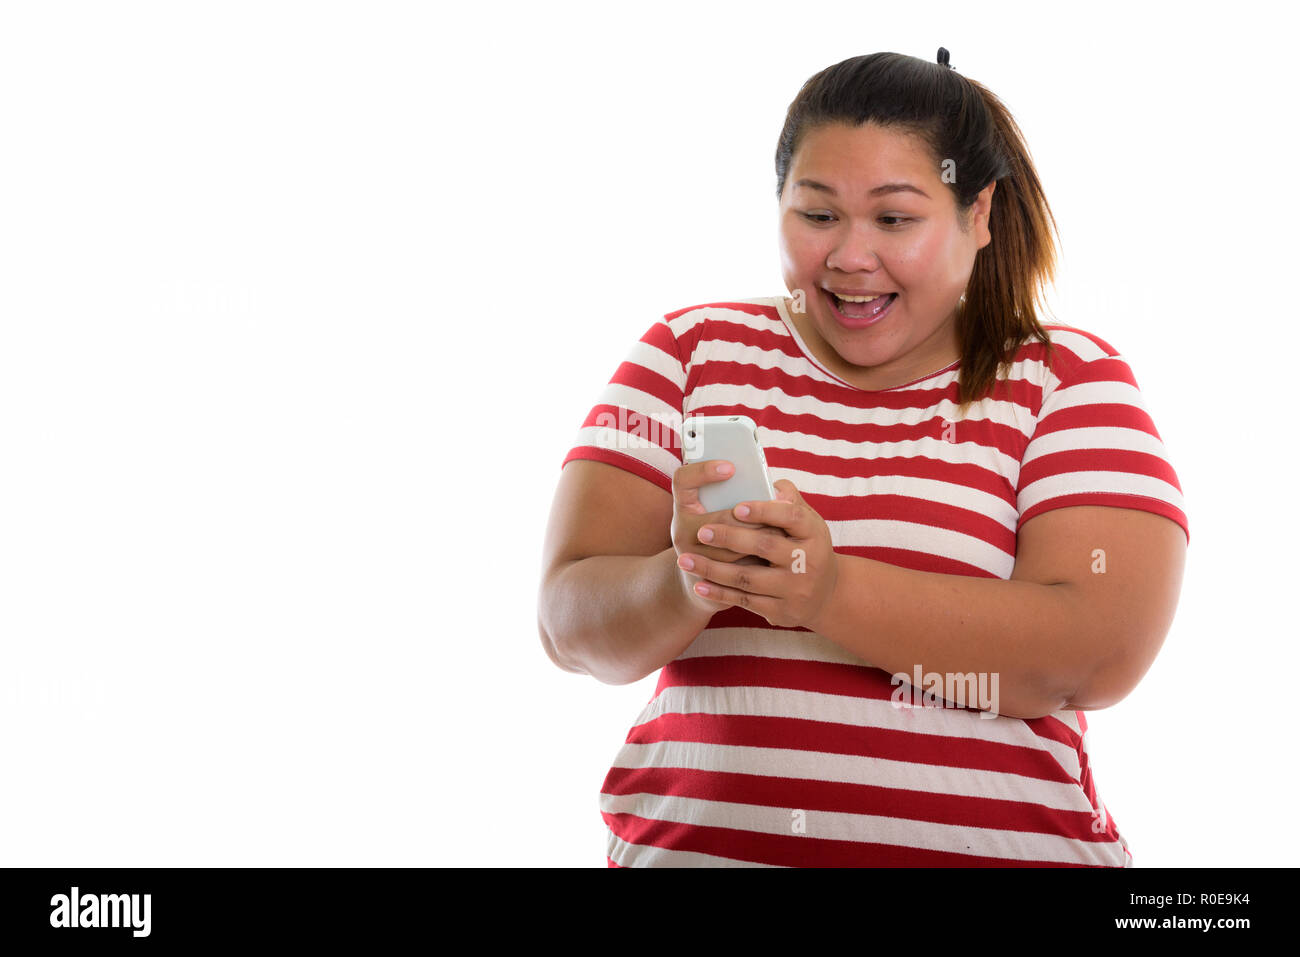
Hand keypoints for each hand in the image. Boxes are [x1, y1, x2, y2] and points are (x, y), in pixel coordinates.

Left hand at [674, 479, 838, 628]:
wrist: (825, 594)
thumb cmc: (805, 545)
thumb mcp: (806, 522)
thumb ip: (788, 499)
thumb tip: (768, 483)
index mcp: (814, 532)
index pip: (790, 516)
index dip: (763, 511)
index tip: (737, 507)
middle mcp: (809, 561)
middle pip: (765, 546)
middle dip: (729, 538)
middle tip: (701, 532)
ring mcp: (795, 588)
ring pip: (747, 577)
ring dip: (713, 569)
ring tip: (684, 560)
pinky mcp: (782, 611)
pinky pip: (744, 601)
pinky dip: (719, 593)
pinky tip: (698, 585)